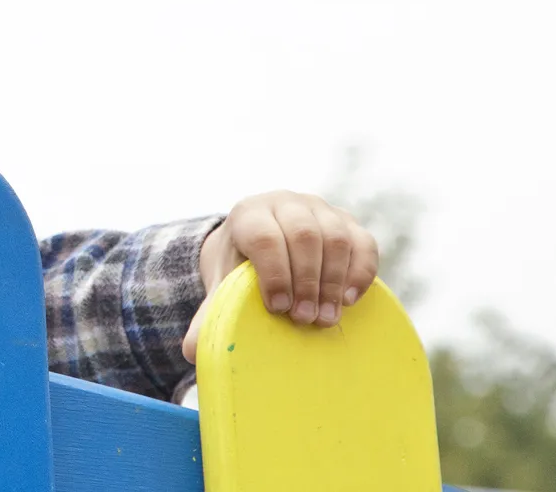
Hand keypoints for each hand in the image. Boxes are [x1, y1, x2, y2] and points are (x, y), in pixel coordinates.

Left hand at [181, 190, 379, 361]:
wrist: (261, 241)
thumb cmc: (241, 266)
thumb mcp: (224, 283)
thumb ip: (211, 312)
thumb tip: (192, 352)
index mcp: (249, 214)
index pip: (265, 237)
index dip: (274, 274)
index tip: (278, 308)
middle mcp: (285, 204)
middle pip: (304, 235)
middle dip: (306, 281)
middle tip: (305, 319)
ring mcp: (320, 210)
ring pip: (336, 237)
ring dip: (333, 281)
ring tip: (327, 317)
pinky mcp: (348, 222)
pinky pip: (363, 242)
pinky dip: (360, 272)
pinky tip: (349, 300)